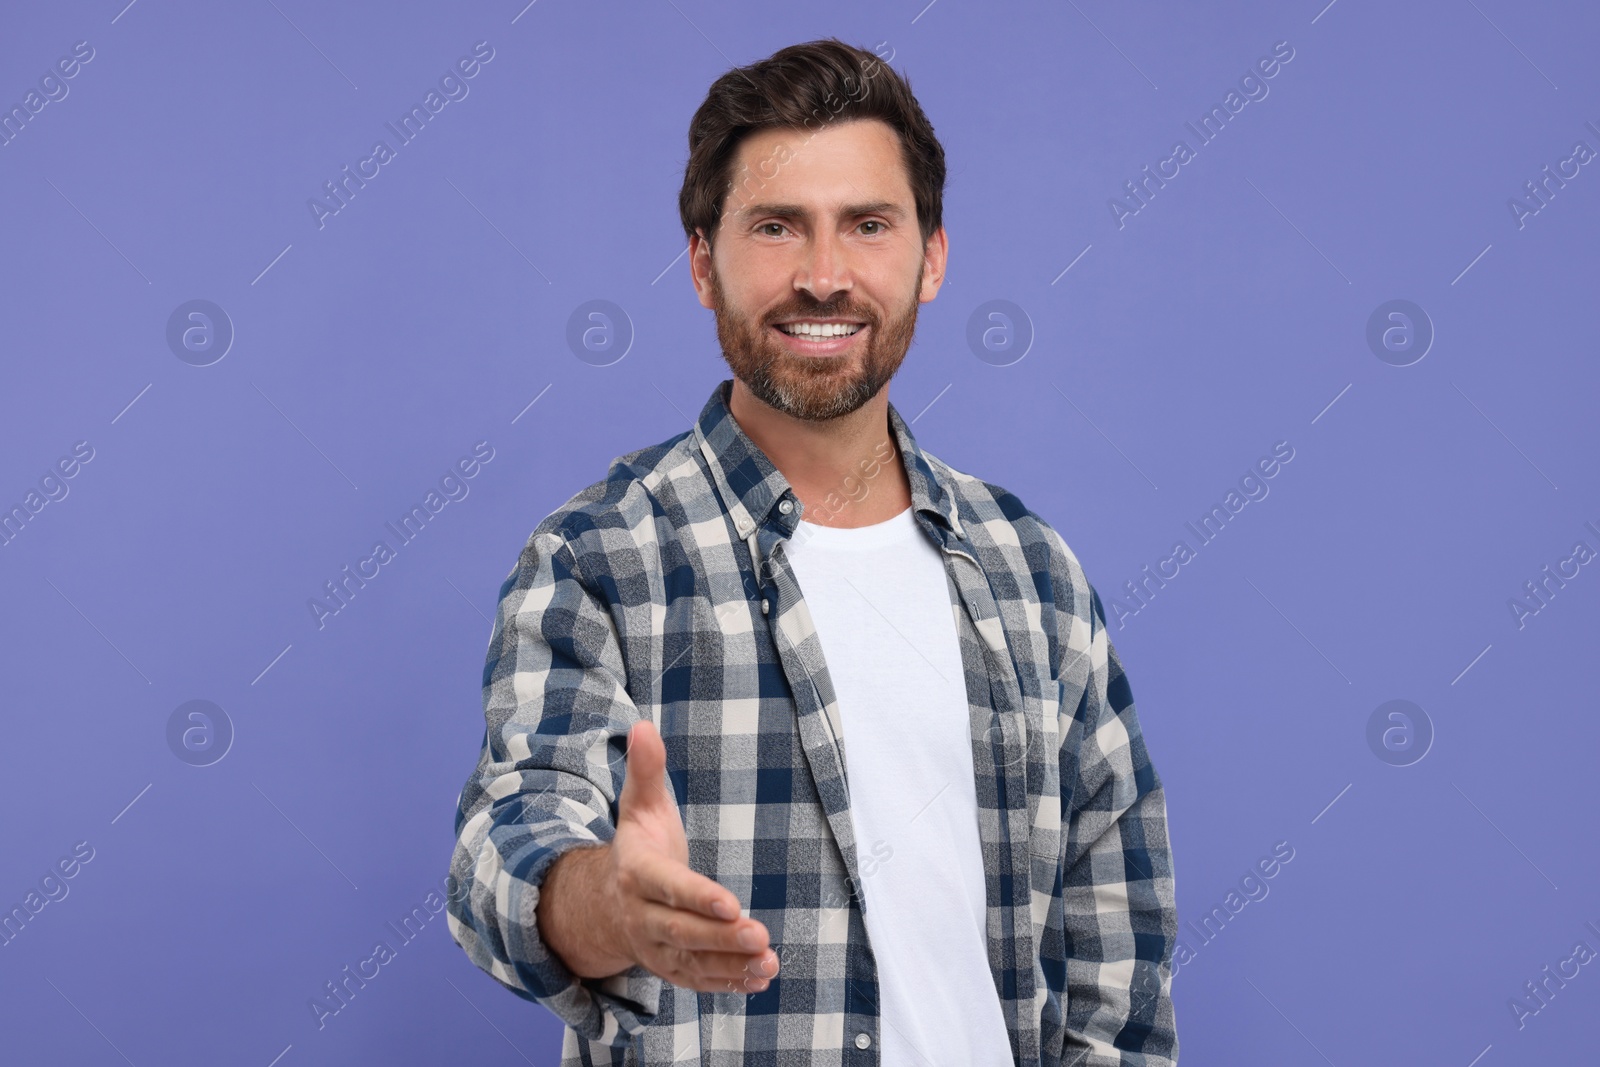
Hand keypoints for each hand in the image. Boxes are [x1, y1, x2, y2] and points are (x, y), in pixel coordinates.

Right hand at [540, 720, 778, 993]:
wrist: (605, 901)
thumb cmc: (639, 844)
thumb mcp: (639, 805)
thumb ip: (646, 769)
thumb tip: (642, 726)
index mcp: (637, 873)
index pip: (668, 887)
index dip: (698, 897)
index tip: (731, 904)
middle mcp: (641, 916)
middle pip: (681, 932)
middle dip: (720, 937)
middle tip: (760, 934)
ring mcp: (654, 947)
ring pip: (693, 962)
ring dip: (731, 965)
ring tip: (770, 962)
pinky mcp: (670, 968)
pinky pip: (698, 981)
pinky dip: (728, 983)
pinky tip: (761, 978)